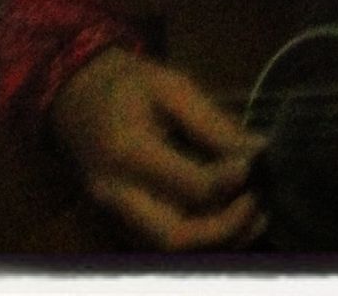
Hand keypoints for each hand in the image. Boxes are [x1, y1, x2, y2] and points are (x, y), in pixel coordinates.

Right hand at [48, 45, 266, 249]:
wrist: (78, 99)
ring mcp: (114, 217)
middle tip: (259, 200)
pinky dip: (201, 243)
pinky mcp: (119, 224)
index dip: (231, 180)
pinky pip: (162, 248)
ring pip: (170, 252)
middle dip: (226, 227)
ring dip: (219, 242)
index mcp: (128, 154)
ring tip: (256, 215)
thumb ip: (212, 123)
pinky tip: (232, 222)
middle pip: (175, 237)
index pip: (189, 185)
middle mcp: (117, 196)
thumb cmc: (129, 86)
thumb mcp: (172, 86)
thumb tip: (259, 149)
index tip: (259, 161)